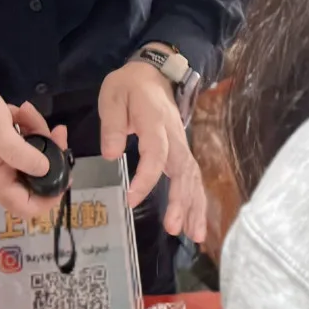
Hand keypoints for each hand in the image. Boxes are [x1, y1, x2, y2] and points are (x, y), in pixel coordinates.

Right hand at [0, 61, 63, 217]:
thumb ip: (19, 152)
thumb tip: (46, 169)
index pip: (26, 207)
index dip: (50, 198)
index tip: (65, 173)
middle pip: (36, 181)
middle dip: (51, 157)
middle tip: (57, 133)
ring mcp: (1, 163)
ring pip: (34, 160)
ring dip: (40, 137)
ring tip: (28, 112)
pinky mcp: (4, 149)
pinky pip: (27, 147)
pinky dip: (30, 129)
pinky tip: (21, 112)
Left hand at [98, 61, 206, 241]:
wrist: (153, 73)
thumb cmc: (129, 86)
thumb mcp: (113, 96)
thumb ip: (112, 124)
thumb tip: (111, 154)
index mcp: (154, 121)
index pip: (156, 152)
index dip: (146, 177)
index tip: (131, 199)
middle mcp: (174, 136)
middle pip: (183, 169)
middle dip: (181, 200)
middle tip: (174, 227)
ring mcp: (181, 144)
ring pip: (193, 177)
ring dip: (194, 206)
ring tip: (194, 235)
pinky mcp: (182, 152)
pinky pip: (193, 178)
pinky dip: (197, 202)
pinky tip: (196, 225)